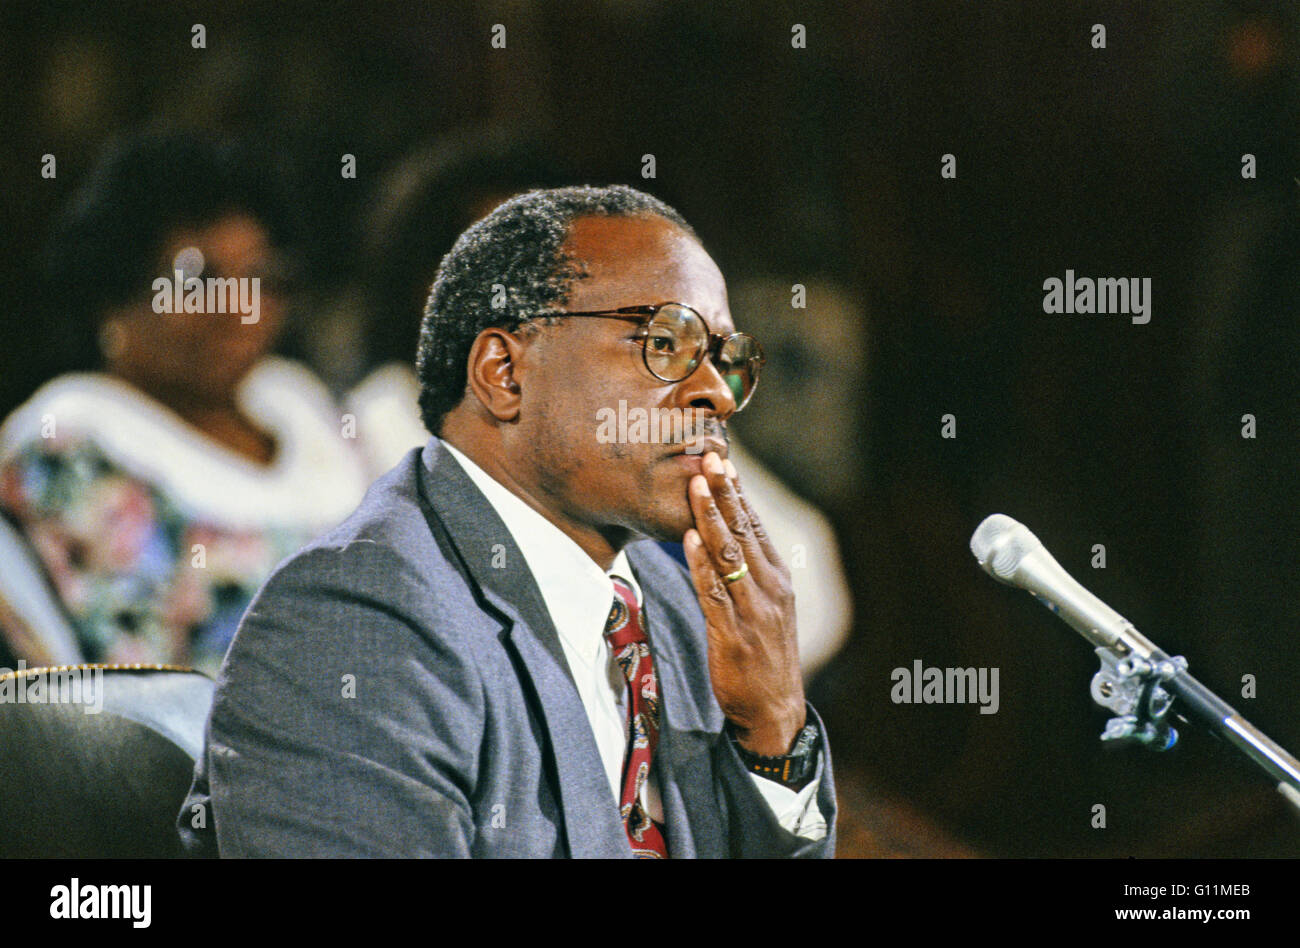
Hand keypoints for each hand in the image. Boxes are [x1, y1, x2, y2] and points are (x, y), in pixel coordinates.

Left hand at [683, 450, 804, 755]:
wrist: (773, 708)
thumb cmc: (763, 655)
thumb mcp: (764, 608)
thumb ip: (746, 573)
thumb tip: (720, 537)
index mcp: (777, 578)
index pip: (756, 526)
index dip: (738, 493)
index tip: (723, 462)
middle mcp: (769, 588)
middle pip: (745, 531)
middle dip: (725, 492)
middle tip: (709, 458)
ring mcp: (753, 610)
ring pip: (729, 554)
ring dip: (710, 517)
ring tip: (695, 485)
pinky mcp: (733, 633)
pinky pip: (714, 591)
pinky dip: (702, 563)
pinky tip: (690, 539)